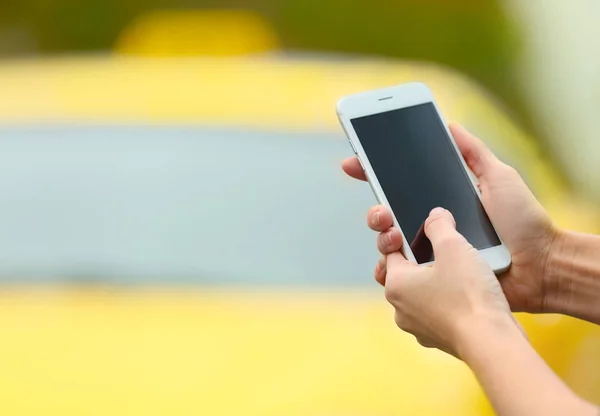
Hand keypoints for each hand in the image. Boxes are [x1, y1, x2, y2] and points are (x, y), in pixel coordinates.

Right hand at [342, 123, 560, 312]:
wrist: (540, 266)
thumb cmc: (523, 221)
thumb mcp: (499, 177)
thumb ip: (473, 153)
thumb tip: (449, 124)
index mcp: (441, 202)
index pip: (399, 185)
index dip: (373, 173)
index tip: (353, 161)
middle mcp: (430, 227)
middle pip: (386, 216)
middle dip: (375, 210)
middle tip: (382, 211)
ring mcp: (430, 254)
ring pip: (387, 244)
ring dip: (380, 236)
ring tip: (392, 234)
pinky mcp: (433, 279)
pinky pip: (398, 275)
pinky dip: (386, 268)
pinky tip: (389, 262)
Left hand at [384, 207, 514, 356]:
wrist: (492, 341)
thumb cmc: (469, 295)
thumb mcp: (453, 246)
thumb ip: (439, 225)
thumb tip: (435, 216)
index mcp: (395, 284)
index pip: (391, 251)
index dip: (405, 236)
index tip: (424, 231)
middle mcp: (400, 309)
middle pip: (405, 273)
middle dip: (422, 260)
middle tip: (443, 252)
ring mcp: (418, 327)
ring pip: (422, 294)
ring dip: (435, 281)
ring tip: (459, 272)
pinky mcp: (438, 339)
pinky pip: (438, 312)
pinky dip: (448, 302)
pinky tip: (467, 294)